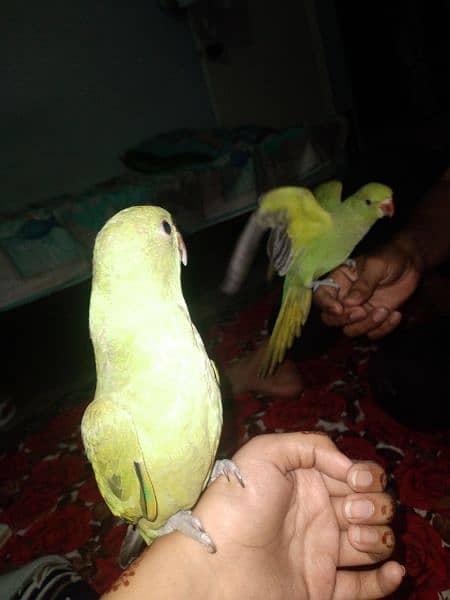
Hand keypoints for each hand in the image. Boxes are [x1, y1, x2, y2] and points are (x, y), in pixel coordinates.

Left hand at [194, 432, 403, 599]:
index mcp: (308, 482)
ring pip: (372, 541)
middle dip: (373, 504)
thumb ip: (310, 445)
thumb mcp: (264, 452)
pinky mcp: (323, 587)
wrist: (218, 563)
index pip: (356, 474)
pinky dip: (385, 579)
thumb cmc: (239, 502)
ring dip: (378, 536)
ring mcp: (323, 552)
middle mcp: (319, 514)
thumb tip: (349, 466)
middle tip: (350, 511)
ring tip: (353, 538)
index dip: (366, 474)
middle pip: (370, 505)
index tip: (356, 480)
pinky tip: (393, 570)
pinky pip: (364, 587)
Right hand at [314, 239, 422, 338]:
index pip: (321, 295)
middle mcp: (343, 299)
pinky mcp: (373, 321)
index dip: (325, 304)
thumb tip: (349, 303)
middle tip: (362, 312)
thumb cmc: (389, 258)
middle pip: (330, 319)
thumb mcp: (376, 265)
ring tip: (385, 310)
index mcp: (338, 281)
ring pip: (350, 330)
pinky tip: (396, 314)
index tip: (339, 308)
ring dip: (367, 325)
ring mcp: (358, 312)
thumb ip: (363, 284)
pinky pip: (371, 334)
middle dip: (345, 320)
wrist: (410, 264)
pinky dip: (384, 329)